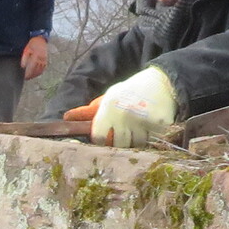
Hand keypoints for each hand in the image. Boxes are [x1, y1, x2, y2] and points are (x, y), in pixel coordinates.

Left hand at [20, 37, 47, 80]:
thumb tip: (23, 67)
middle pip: (36, 70)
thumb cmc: (32, 44)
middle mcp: (41, 59)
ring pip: (40, 70)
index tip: (25, 77)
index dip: (28, 73)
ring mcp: (44, 60)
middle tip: (26, 78)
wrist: (41, 40)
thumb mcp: (26, 50)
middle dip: (31, 75)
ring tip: (30, 77)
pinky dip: (39, 72)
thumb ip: (24, 59)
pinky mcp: (46, 61)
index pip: (32, 68)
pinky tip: (35, 74)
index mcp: (36, 56)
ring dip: (35, 75)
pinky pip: (43, 69)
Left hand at [63, 66, 177, 147]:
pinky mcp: (159, 126)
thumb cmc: (130, 92)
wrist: (161, 83)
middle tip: (126, 133)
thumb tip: (66, 118)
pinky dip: (151, 139)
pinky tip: (151, 128)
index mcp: (109, 109)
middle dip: (120, 141)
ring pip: (135, 146)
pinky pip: (152, 142)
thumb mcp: (108, 98)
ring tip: (139, 129)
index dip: (101, 141)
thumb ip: (89, 111)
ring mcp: (142, 122)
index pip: (99, 137)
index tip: (106, 140)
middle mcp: (124, 116)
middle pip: (118, 144)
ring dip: (136, 141)